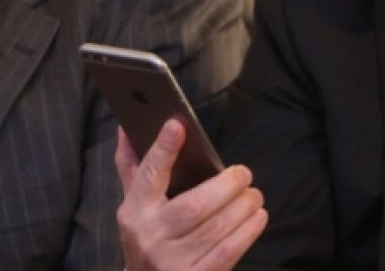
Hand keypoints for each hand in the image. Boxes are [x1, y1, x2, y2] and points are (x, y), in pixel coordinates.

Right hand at [115, 120, 267, 270]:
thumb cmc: (146, 235)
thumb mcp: (134, 204)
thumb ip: (132, 167)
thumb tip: (126, 129)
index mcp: (135, 210)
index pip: (147, 175)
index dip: (163, 150)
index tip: (177, 126)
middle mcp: (151, 236)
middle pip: (193, 205)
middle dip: (225, 186)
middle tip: (244, 173)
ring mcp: (171, 261)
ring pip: (215, 228)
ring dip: (242, 207)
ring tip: (254, 195)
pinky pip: (227, 252)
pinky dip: (247, 232)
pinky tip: (257, 217)